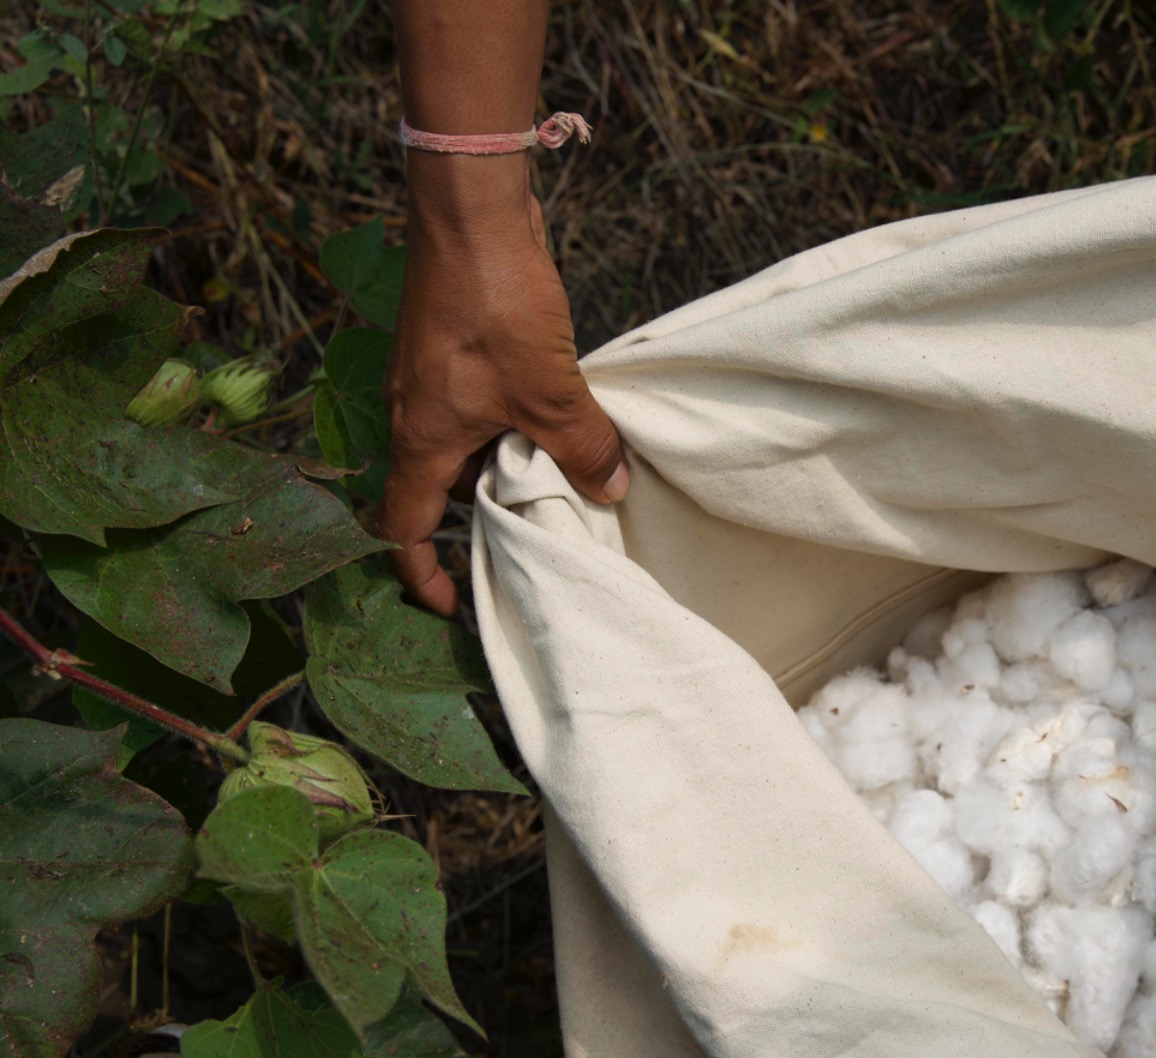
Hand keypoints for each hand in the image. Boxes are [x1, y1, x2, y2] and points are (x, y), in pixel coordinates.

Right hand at [380, 153, 627, 615]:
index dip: (423, 573)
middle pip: (442, 488)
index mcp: (421, 440)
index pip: (404, 527)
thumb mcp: (550, 393)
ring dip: (505, 464)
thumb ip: (582, 448)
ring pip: (466, 445)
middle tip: (539, 531)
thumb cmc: (495, 306)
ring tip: (562, 477)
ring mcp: (431, 380)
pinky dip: (511, 424)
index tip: (448, 605)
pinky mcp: (453, 349)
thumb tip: (612, 489)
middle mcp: (415, 414)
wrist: (474, 215)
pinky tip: (558, 418)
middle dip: (485, 514)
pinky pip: (478, 407)